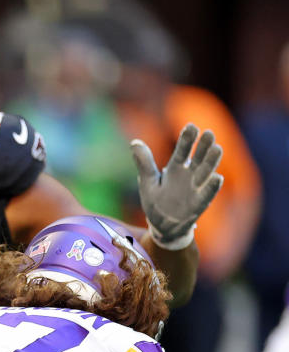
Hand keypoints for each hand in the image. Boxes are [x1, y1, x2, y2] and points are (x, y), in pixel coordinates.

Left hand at [131, 123, 223, 249]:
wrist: (162, 226)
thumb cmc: (155, 201)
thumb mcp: (147, 182)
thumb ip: (144, 163)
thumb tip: (134, 142)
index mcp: (175, 168)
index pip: (182, 151)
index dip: (187, 139)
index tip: (191, 126)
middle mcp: (188, 176)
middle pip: (198, 158)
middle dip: (203, 146)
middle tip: (208, 133)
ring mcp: (195, 189)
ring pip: (206, 172)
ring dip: (211, 162)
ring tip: (217, 148)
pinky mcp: (199, 203)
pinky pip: (207, 194)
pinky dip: (211, 187)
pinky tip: (217, 178)